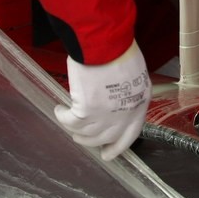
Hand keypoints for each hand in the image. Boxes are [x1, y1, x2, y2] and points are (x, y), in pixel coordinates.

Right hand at [54, 40, 150, 159]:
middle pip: (105, 138)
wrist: (106, 43)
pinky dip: (62, 116)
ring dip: (74, 129)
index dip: (117, 147)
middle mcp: (124, 115)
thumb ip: (126, 91)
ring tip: (67, 118)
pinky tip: (59, 109)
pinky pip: (70, 121)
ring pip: (86, 133)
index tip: (107, 154)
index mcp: (139, 105)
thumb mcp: (134, 73)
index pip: (130, 135)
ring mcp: (105, 116)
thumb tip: (114, 98)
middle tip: (80, 137)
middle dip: (90, 141)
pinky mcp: (86, 111)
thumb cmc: (120, 50)